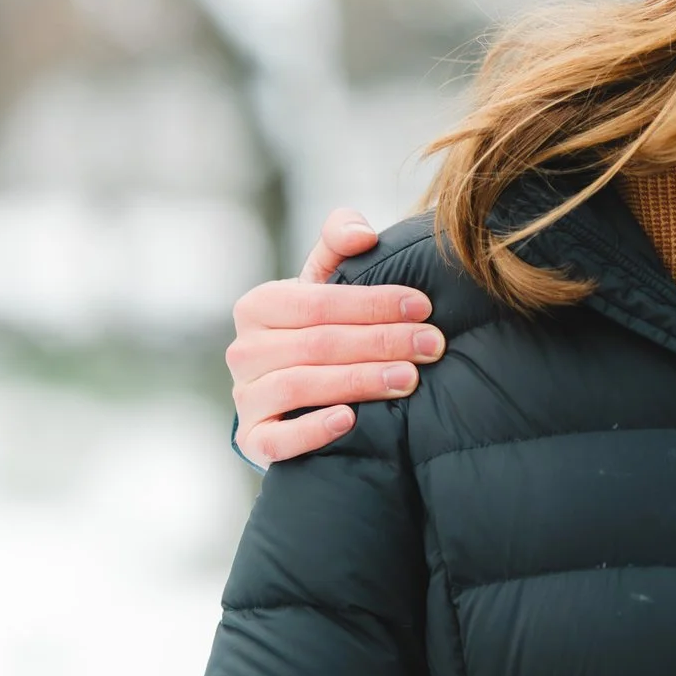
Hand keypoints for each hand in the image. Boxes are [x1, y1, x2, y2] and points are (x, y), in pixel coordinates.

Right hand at [228, 208, 445, 467]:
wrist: (295, 396)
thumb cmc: (320, 328)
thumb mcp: (326, 282)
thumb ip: (340, 242)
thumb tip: (363, 235)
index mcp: (259, 306)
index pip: (318, 302)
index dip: (373, 302)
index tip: (423, 306)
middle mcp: (244, 351)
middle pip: (317, 344)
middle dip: (381, 342)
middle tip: (431, 345)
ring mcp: (246, 398)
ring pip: (299, 386)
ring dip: (359, 381)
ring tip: (408, 379)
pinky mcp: (255, 441)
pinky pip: (278, 440)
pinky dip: (312, 430)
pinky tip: (350, 420)